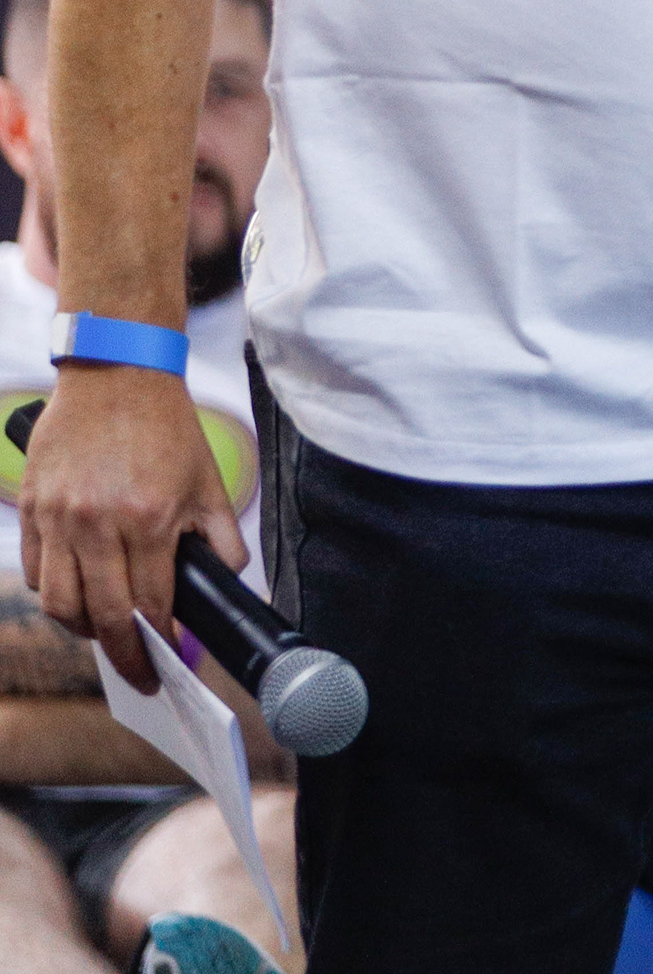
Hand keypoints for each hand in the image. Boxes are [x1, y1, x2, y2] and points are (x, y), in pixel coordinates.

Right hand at [19, 366, 241, 693]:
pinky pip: (35, 571)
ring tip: (106, 632)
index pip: (149, 606)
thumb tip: (223, 587)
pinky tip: (76, 596)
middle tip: (137, 673)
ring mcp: (57, 518)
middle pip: (101, 615)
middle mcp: (97, 525)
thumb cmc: (166, 429)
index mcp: (147, 520)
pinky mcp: (31, 508)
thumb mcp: (209, 483)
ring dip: (82, 628)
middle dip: (122, 654)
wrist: (117, 376)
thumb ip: (220, 541)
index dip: (158, 645)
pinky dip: (54, 594)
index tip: (166, 669)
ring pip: (58, 602)